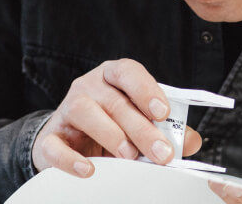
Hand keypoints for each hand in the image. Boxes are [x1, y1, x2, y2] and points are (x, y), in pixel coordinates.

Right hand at [31, 58, 201, 176]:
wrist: (70, 143)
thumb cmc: (113, 127)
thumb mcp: (141, 124)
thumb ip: (168, 130)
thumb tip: (192, 141)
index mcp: (113, 77)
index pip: (128, 72)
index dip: (147, 89)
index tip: (163, 113)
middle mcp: (89, 87)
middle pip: (115, 101)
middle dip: (141, 128)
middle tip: (161, 152)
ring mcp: (66, 109)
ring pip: (85, 113)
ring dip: (111, 135)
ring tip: (129, 156)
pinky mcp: (50, 137)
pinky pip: (55, 145)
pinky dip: (71, 159)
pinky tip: (89, 169)